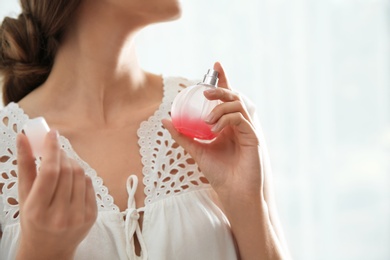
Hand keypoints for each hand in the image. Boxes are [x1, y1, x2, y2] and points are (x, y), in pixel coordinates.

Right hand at [16, 130, 96, 259]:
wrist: (49, 250)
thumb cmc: (33, 221)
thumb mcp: (24, 196)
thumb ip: (25, 165)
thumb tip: (23, 137)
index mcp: (38, 211)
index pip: (50, 172)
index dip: (52, 149)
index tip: (52, 134)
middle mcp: (60, 215)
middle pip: (67, 171)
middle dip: (62, 155)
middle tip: (56, 150)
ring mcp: (79, 216)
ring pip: (81, 175)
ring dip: (72, 163)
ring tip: (63, 166)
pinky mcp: (92, 216)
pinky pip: (89, 185)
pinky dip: (81, 176)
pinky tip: (71, 180)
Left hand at [163, 62, 263, 200]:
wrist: (233, 192)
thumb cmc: (218, 173)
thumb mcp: (196, 150)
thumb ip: (183, 135)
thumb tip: (166, 119)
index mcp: (227, 125)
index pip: (225, 98)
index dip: (222, 80)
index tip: (215, 65)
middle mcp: (238, 124)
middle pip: (232, 96)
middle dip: (220, 88)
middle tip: (205, 91)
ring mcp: (247, 129)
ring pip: (237, 104)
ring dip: (220, 107)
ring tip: (207, 121)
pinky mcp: (253, 136)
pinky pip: (240, 118)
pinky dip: (226, 119)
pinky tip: (215, 129)